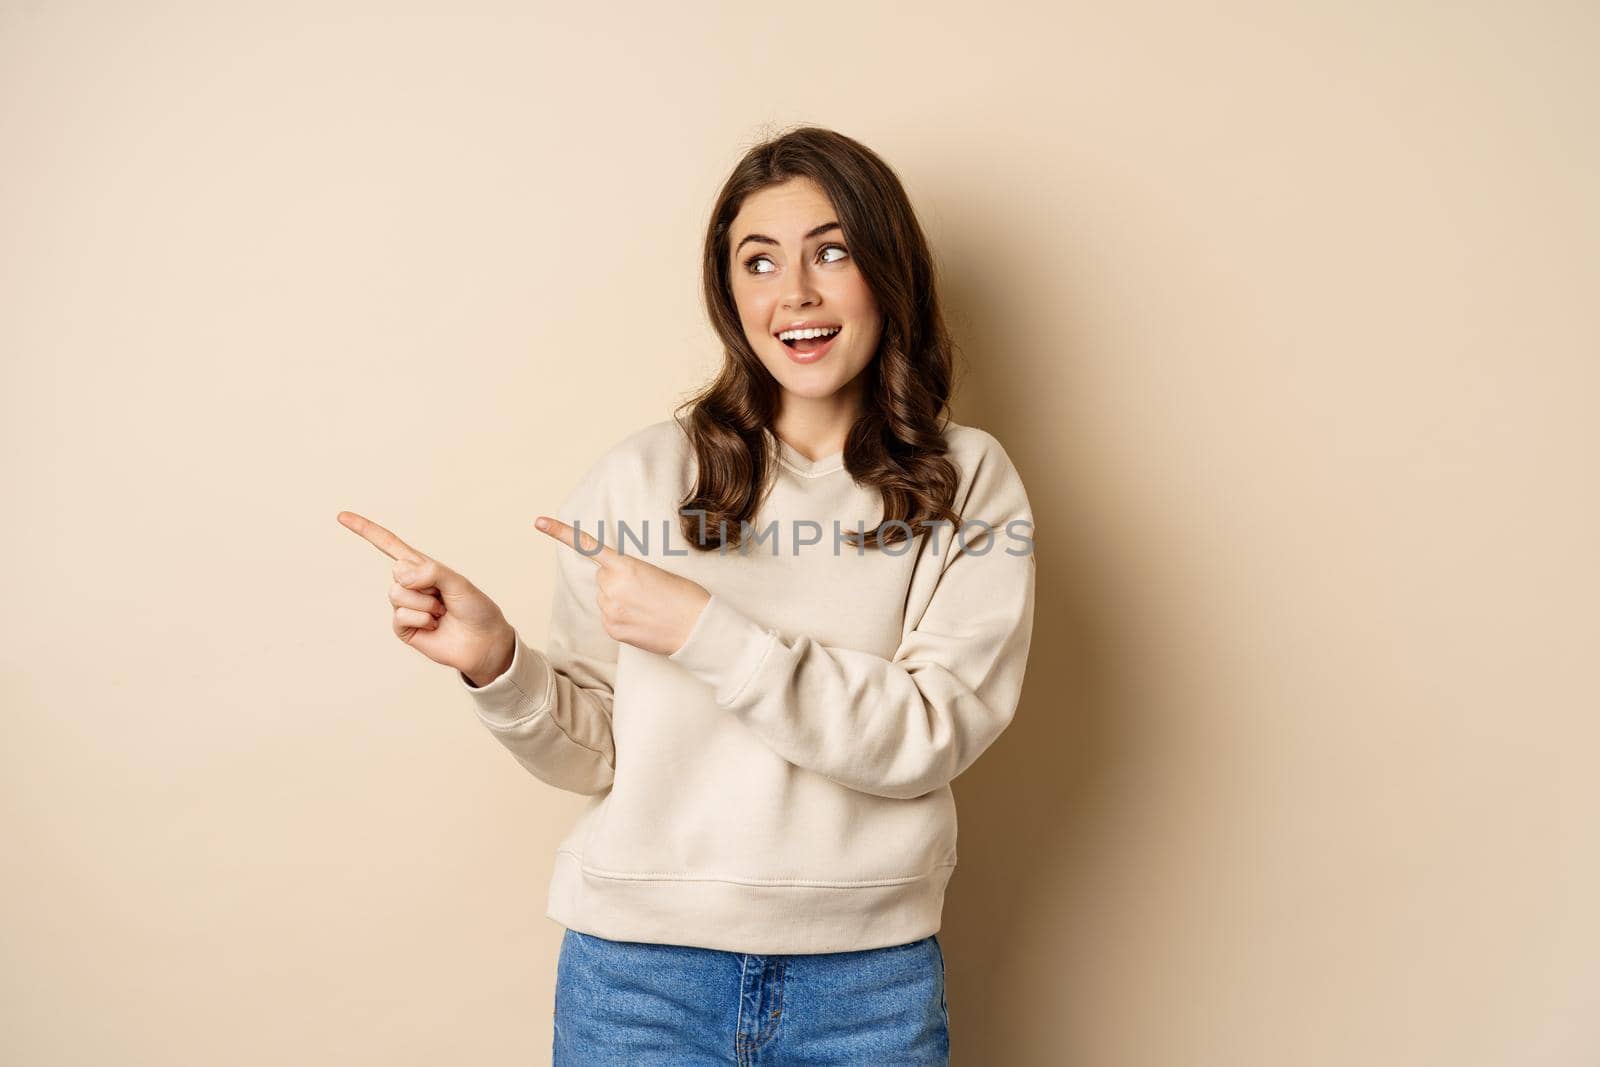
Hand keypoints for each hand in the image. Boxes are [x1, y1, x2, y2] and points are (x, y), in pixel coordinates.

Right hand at [336, 510, 514, 683]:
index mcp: (422, 567)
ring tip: (442, 612)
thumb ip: (431, 571)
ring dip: (426, 604)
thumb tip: (401, 575)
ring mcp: (404, 606)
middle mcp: (409, 584)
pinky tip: (435, 625)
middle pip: (396, 572)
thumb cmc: (475, 609)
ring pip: (397, 594)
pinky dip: (423, 619)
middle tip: (444, 596)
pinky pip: (401, 616)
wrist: (483, 642)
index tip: (342, 516)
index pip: (389, 544)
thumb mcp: (458, 581)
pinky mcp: (403, 628)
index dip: (366, 530)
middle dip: (424, 583)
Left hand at [534, 515, 710, 656]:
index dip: (560, 532)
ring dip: (620, 601)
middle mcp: (611, 587)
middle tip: (646, 591)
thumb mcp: (657, 573)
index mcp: (625, 566)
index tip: (538, 522)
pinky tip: (642, 621)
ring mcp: (609, 610)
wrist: (697, 628)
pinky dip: (621, 618)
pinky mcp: (612, 629)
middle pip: (603, 578)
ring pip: (605, 598)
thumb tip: (612, 589)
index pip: (588, 546)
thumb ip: (628, 574)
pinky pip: (609, 617)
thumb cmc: (684, 596)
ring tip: (647, 607)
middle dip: (619, 582)